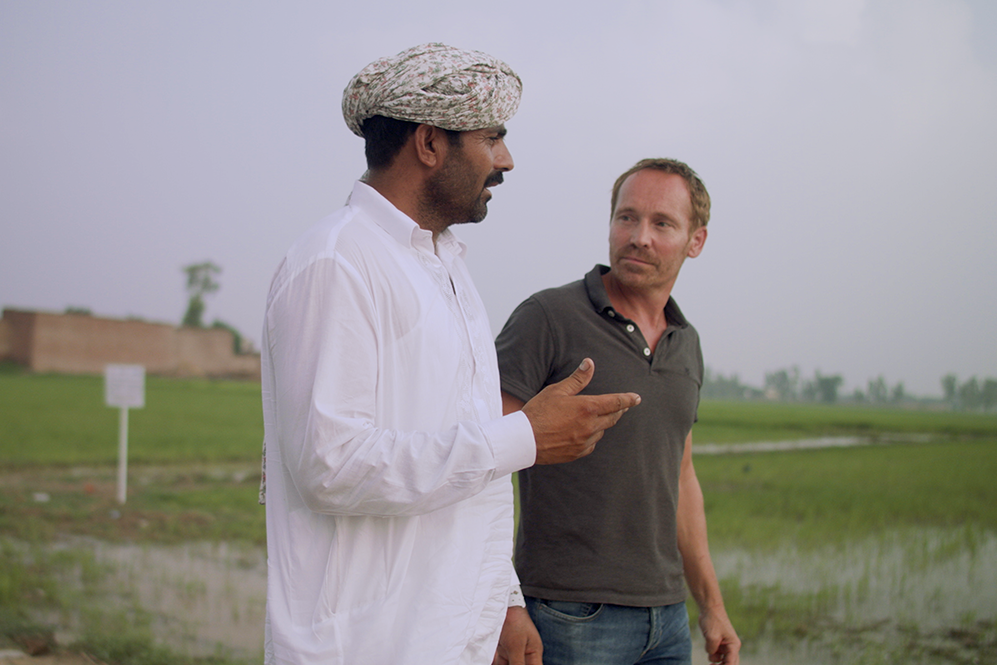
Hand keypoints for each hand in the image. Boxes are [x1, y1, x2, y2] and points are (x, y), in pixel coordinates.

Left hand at [492, 606, 541, 664]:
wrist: (503, 604)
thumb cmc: (514, 621)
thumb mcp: (516, 645)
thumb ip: (517, 663)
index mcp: (533, 653)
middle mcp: (524, 654)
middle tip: (503, 664)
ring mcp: (512, 652)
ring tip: (497, 661)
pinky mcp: (501, 649)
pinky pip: (498, 662)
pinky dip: (494, 662)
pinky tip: (486, 660)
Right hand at [522, 358, 639, 464]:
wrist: (524, 440)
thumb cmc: (538, 412)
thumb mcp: (557, 391)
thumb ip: (577, 379)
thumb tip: (589, 363)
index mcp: (587, 408)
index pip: (615, 402)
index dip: (628, 399)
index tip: (637, 398)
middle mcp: (590, 426)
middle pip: (613, 417)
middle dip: (618, 410)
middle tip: (619, 406)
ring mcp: (585, 441)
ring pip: (602, 431)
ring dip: (603, 423)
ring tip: (594, 417)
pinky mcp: (578, 452)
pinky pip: (592, 444)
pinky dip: (591, 436)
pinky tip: (583, 432)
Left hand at [699, 605, 739, 664]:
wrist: (709, 609)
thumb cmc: (713, 620)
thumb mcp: (712, 636)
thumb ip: (712, 649)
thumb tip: (711, 656)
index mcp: (734, 645)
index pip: (732, 663)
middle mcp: (731, 647)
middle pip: (730, 664)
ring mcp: (724, 646)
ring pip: (722, 661)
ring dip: (715, 661)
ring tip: (710, 660)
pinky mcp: (718, 644)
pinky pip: (716, 655)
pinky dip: (712, 655)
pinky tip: (709, 651)